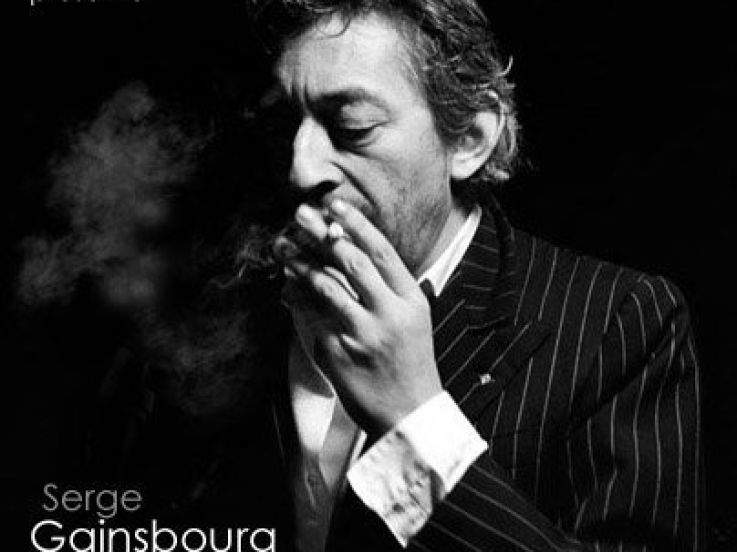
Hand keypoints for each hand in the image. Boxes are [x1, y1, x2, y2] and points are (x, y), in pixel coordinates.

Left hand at [273, 199, 441, 435]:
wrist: (408, 414)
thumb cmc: (410, 363)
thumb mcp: (414, 320)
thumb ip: (391, 288)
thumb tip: (354, 251)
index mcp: (411, 301)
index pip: (382, 252)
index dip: (356, 225)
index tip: (334, 204)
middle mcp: (389, 314)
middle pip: (352, 262)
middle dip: (322, 234)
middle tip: (301, 213)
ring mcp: (362, 335)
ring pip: (326, 287)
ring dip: (300, 262)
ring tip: (282, 245)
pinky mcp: (339, 353)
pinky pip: (312, 317)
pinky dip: (297, 297)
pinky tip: (286, 283)